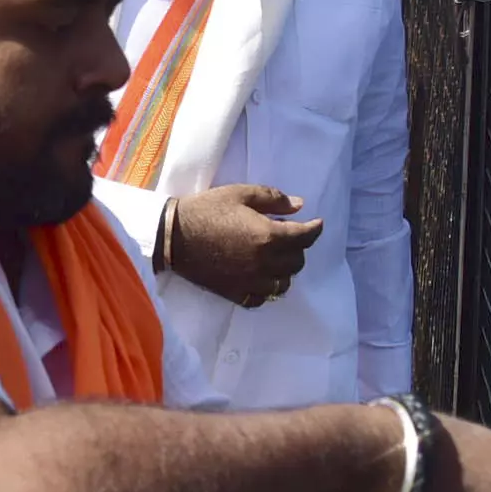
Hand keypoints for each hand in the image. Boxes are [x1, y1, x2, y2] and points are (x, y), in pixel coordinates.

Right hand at [163, 184, 325, 307]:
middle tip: (288, 236)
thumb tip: (299, 206)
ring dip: (285, 270)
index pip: (305, 237)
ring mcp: (251, 281)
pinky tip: (260, 277)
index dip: (315, 228)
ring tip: (276, 258)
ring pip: (284, 283)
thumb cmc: (207, 209)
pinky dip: (267, 288)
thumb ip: (273, 199)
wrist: (173, 236)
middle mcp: (265, 263)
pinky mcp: (236, 293)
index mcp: (268, 236)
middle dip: (298, 247)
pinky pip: (262, 298)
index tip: (317, 223)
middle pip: (297, 261)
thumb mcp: (240, 194)